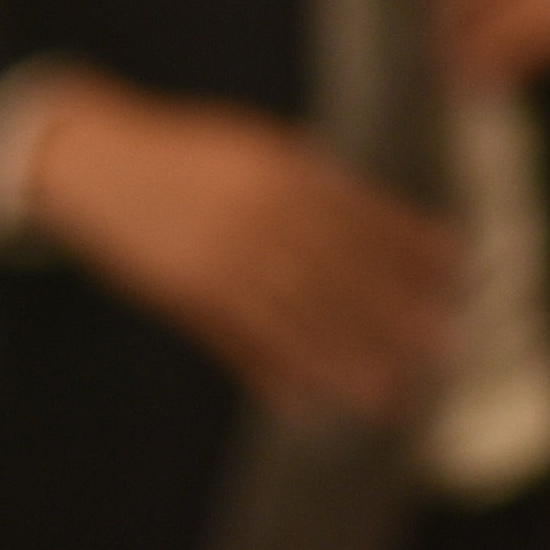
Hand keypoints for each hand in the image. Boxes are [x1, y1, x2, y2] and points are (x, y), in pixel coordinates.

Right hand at [19, 71, 458, 421]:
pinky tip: (309, 403)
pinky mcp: (189, 291)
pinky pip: (242, 339)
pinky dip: (277, 373)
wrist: (94, 160)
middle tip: (440, 343)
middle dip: (392, 309)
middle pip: (340, 270)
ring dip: (345, 356)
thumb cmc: (180, 153)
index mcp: (279, 168)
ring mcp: (223, 254)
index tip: (455, 270)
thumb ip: (306, 176)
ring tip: (388, 391)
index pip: (361, 212)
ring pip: (297, 314)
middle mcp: (258, 211)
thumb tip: (367, 209)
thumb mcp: (249, 146)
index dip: (410, 243)